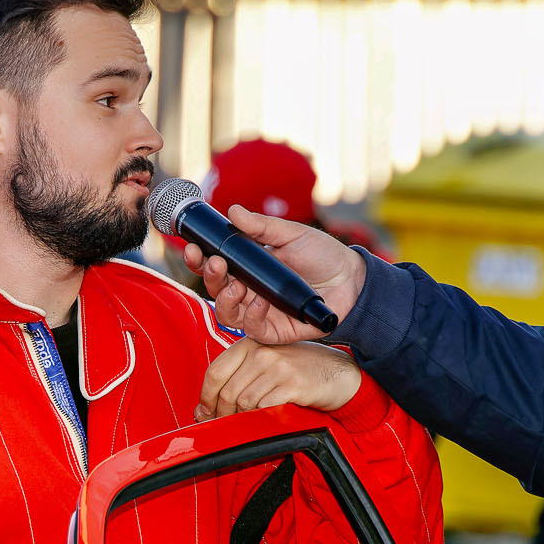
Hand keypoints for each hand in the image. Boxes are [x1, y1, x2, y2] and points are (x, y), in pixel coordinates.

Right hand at [183, 206, 367, 344]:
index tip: (193, 247)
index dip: (199, 258)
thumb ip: (261, 226)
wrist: (351, 280)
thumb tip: (233, 211)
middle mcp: (248, 291)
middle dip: (209, 276)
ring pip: (226, 313)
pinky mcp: (273, 331)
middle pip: (215, 289)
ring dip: (224, 298)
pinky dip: (252, 315)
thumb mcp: (290, 234)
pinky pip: (251, 329)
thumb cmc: (321, 256)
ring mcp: (259, 312)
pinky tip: (261, 301)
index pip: (214, 265)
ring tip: (236, 285)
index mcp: (248, 267)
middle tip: (216, 262)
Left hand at [197, 340, 362, 421]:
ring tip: (246, 421)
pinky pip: (264, 408)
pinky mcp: (292, 384)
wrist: (337, 373)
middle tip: (223, 424)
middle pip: (227, 391)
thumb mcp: (265, 364)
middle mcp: (262, 352)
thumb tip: (202, 410)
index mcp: (250, 344)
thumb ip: (236, 379)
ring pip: (244, 402)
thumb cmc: (299, 369)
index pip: (215, 372)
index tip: (205, 412)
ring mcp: (278, 367)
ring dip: (241, 418)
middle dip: (222, 414)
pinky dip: (259, 418)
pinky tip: (264, 419)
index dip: (206, 397)